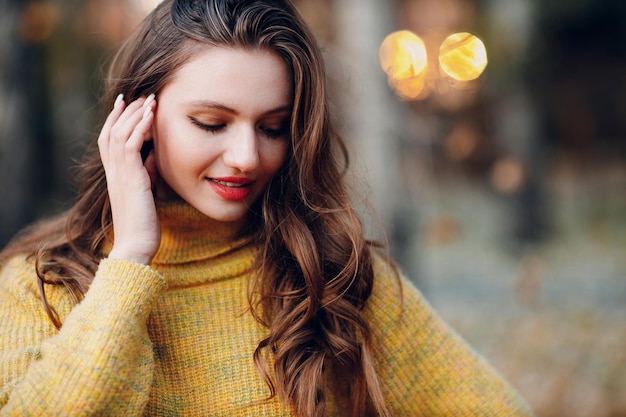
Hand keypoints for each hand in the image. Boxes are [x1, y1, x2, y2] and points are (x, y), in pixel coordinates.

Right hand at [98, 94, 159, 264]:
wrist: (136, 246)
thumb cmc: (143, 224)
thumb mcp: (146, 192)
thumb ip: (147, 172)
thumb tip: (154, 155)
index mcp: (115, 175)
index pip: (109, 140)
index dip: (116, 119)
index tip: (126, 102)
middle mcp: (113, 172)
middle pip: (111, 131)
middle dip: (126, 111)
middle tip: (139, 94)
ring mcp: (119, 175)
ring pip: (119, 134)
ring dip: (135, 114)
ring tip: (149, 99)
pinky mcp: (130, 179)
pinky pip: (130, 146)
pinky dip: (139, 128)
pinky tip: (150, 116)